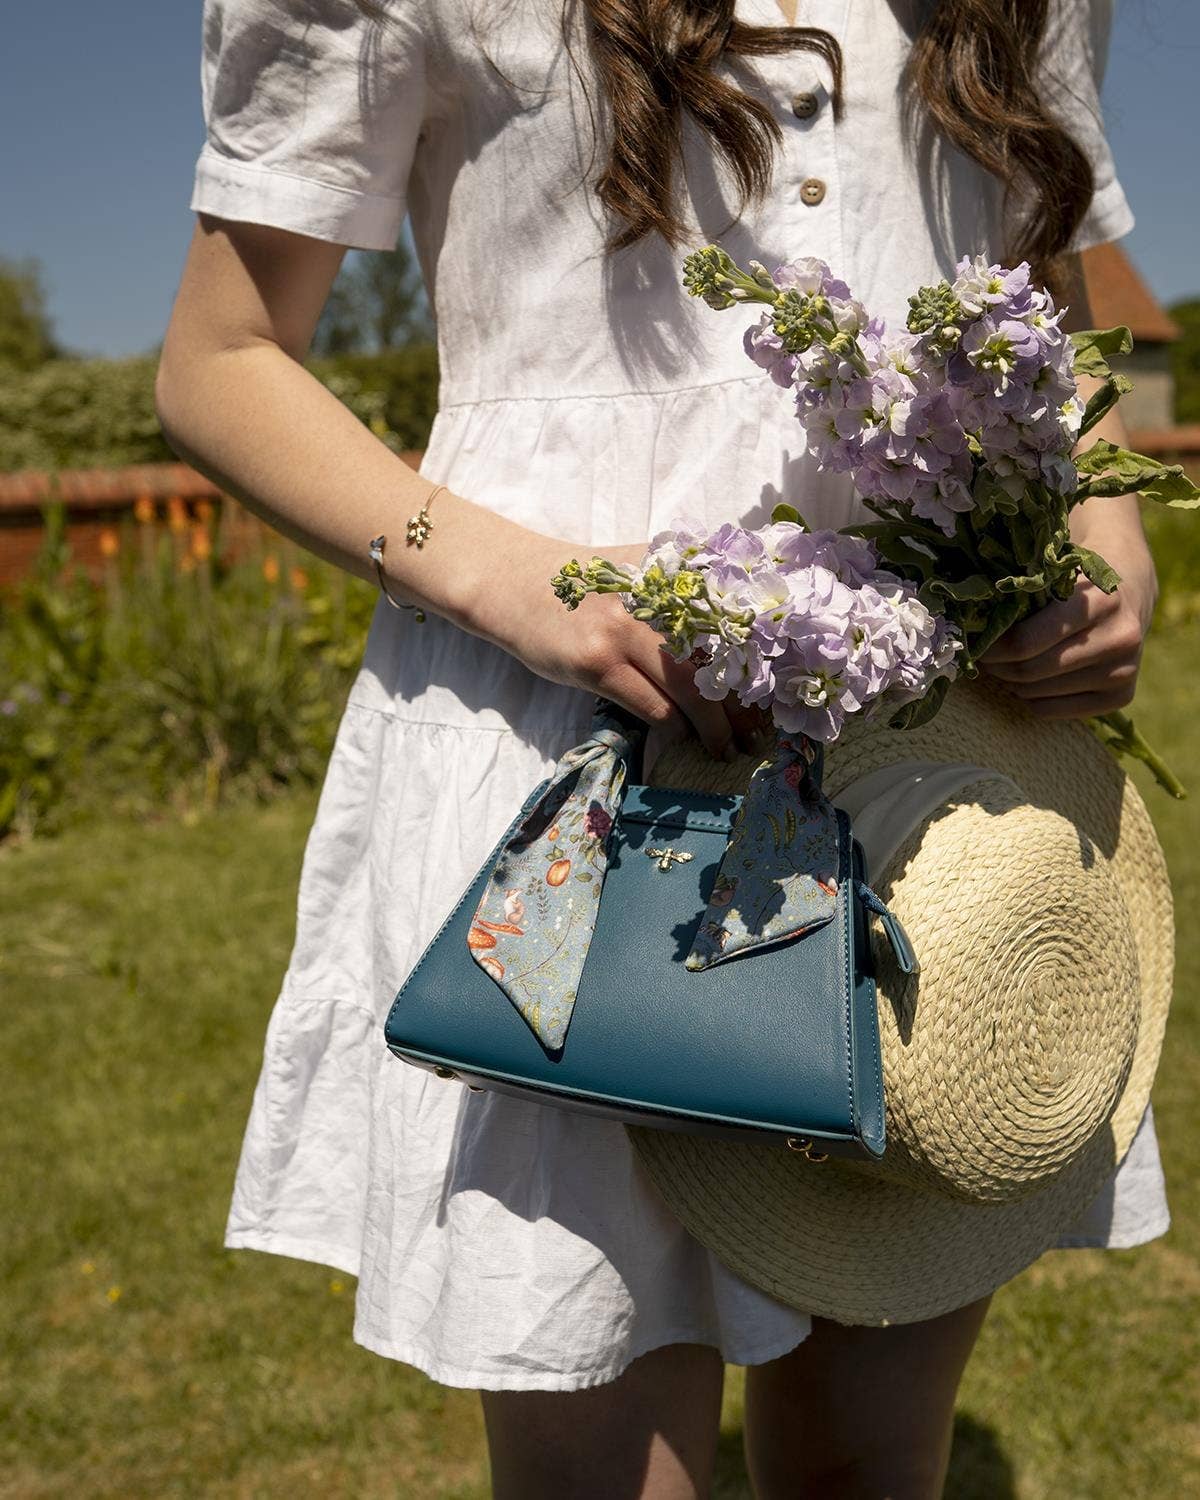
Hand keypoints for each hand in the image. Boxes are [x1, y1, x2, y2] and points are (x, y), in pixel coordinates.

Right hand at [461, 532, 770, 759]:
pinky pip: (652, 707)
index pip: (734, 619)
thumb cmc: (583, 584)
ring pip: (690, 690)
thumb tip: (741, 631)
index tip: (777, 692)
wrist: (514, 583)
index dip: (760, 660)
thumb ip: (682, 590)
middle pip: (719, 659)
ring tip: (725, 746)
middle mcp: (655, 597)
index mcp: (673, 571)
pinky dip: (674, 727)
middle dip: (743, 703)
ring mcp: (624, 630)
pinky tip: (681, 737)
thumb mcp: (637, 570)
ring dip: (713, 727)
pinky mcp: (597, 663)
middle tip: (758, 732)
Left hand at [979, 553, 1156, 718]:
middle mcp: (1118, 639)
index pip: (1026, 641)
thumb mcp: (1054, 576)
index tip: (975, 643)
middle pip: (1030, 671)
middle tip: (983, 658)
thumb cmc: (1077, 581)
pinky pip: (1052, 711)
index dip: (991, 647)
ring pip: (1037, 694)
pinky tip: (1028, 681)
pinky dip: (1030, 699)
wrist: (1129, 593)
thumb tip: (968, 628)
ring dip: (1011, 683)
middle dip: (997, 666)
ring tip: (1005, 665)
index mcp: (1100, 602)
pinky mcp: (1121, 697)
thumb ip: (1021, 597)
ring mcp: (1123, 672)